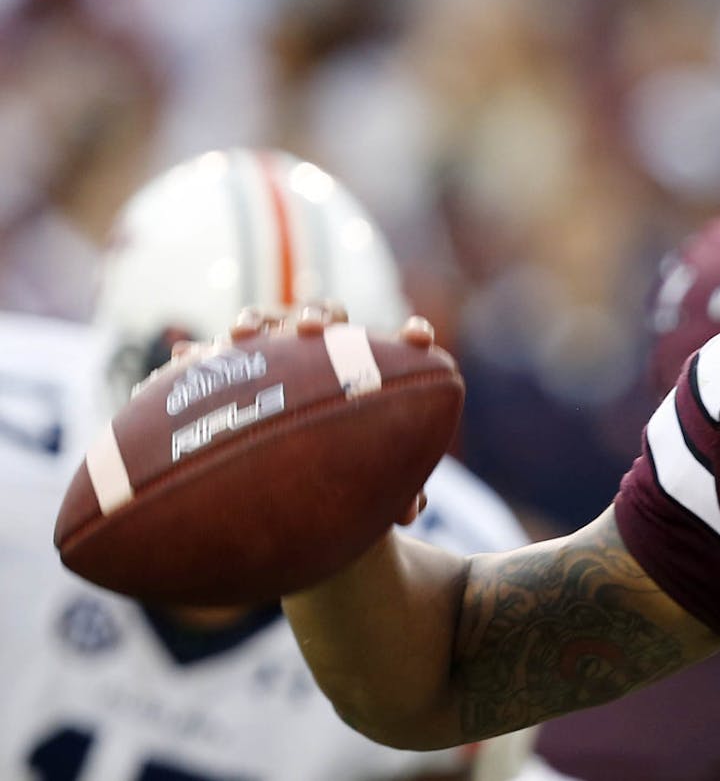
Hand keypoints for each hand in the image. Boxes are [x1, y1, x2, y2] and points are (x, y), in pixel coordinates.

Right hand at [192, 302, 439, 525]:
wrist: (291, 471)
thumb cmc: (342, 471)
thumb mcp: (366, 481)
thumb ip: (389, 490)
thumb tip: (410, 516)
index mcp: (365, 369)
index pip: (393, 345)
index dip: (409, 336)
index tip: (421, 339)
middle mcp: (321, 350)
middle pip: (323, 316)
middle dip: (317, 316)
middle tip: (310, 330)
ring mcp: (275, 350)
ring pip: (268, 320)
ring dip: (257, 320)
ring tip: (243, 335)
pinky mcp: (232, 366)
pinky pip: (214, 353)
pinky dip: (200, 352)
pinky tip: (185, 354)